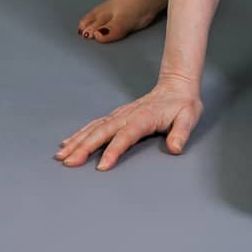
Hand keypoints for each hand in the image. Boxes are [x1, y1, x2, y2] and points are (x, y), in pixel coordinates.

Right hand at [55, 75, 202, 171]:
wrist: (177, 85)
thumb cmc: (183, 104)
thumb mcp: (190, 116)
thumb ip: (182, 132)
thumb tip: (175, 148)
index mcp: (145, 117)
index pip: (127, 135)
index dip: (114, 150)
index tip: (101, 166)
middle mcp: (128, 115)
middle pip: (104, 131)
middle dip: (85, 147)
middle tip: (69, 162)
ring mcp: (120, 114)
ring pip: (95, 127)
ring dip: (78, 140)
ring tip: (61, 155)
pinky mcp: (117, 115)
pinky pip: (95, 124)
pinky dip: (80, 133)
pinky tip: (68, 142)